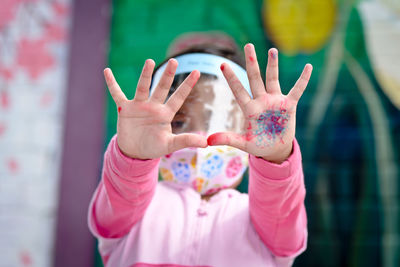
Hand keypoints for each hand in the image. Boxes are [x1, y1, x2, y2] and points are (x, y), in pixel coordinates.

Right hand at [104, 59, 206, 159]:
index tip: (197, 72)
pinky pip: (117, 94)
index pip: (178, 97)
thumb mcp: (170, 145)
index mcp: (165, 113)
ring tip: (149, 61)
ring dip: (145, 75)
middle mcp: (153, 106)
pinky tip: (107, 72)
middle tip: (175, 61)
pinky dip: (112, 84)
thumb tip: (206, 143)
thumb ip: (186, 141)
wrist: (134, 152)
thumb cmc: (154, 147)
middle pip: (161, 88)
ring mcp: (139, 106)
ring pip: (143, 87)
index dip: (187, 85)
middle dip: (167, 75)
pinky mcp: (125, 109)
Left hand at [207, 44, 312, 163]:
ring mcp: (275, 101)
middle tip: (248, 45)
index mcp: (249, 109)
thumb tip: (208, 141)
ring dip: (273, 65)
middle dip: (252, 62)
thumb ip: (228, 139)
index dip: (232, 78)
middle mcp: (261, 101)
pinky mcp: (289, 105)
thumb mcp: (244, 144)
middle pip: (255, 78)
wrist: (276, 149)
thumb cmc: (258, 145)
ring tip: (272, 50)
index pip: (238, 90)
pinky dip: (303, 80)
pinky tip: (308, 67)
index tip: (222, 64)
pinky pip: (297, 90)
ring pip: (273, 79)